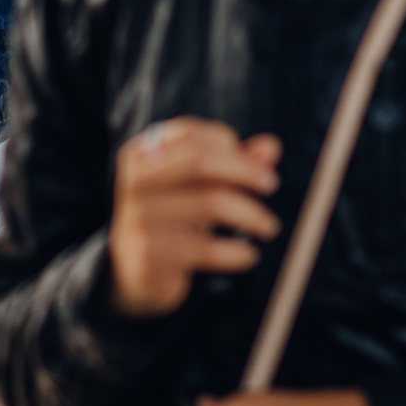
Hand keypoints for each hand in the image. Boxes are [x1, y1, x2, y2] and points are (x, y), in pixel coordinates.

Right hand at [110, 119, 280, 316]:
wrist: (133, 269)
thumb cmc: (171, 216)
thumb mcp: (196, 186)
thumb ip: (231, 162)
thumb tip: (270, 146)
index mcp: (142, 154)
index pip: (193, 136)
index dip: (230, 147)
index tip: (258, 165)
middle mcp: (136, 180)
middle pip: (199, 160)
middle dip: (244, 170)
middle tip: (272, 184)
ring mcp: (139, 217)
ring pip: (210, 203)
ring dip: (251, 214)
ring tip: (269, 226)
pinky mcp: (149, 253)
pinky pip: (205, 248)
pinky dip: (236, 252)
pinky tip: (249, 255)